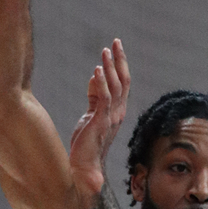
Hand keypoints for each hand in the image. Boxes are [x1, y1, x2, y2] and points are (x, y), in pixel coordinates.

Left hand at [69, 39, 129, 197]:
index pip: (123, 83)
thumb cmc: (86, 144)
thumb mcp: (91, 115)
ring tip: (105, 50)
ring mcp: (110, 118)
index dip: (120, 64)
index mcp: (117, 111)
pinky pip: (104, 99)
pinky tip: (97, 70)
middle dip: (120, 60)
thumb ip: (95, 97)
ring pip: (115, 87)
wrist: (84, 167)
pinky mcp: (100, 122)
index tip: (115, 47)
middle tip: (116, 41)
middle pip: (123, 81)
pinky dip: (101, 84)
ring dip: (110, 67)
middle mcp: (118, 113)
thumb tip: (94, 77)